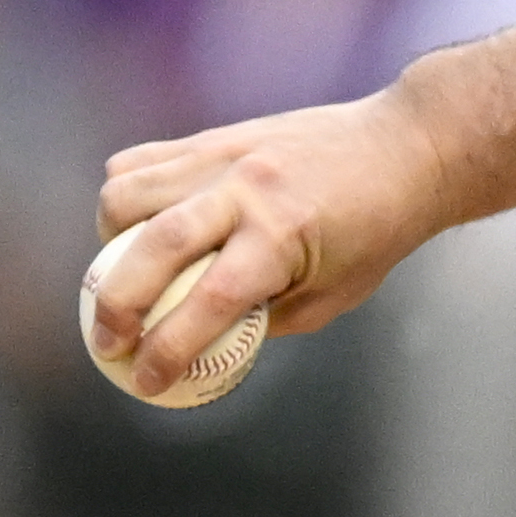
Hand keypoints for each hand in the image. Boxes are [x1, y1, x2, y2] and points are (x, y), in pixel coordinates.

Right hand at [90, 89, 453, 397]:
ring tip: (124, 273)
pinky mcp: (214, 137)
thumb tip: (203, 342)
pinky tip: (140, 225)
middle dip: (115, 307)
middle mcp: (246, 191)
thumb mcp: (335, 294)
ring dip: (110, 245)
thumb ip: (266, 319)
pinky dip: (125, 199)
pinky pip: (140, 163)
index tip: (144, 379)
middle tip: (109, 343)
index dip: (167, 350)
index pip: (207, 303)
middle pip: (151, 249)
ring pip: (126, 196)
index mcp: (283, 236)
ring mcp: (224, 156)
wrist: (406, 149)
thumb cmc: (379, 229)